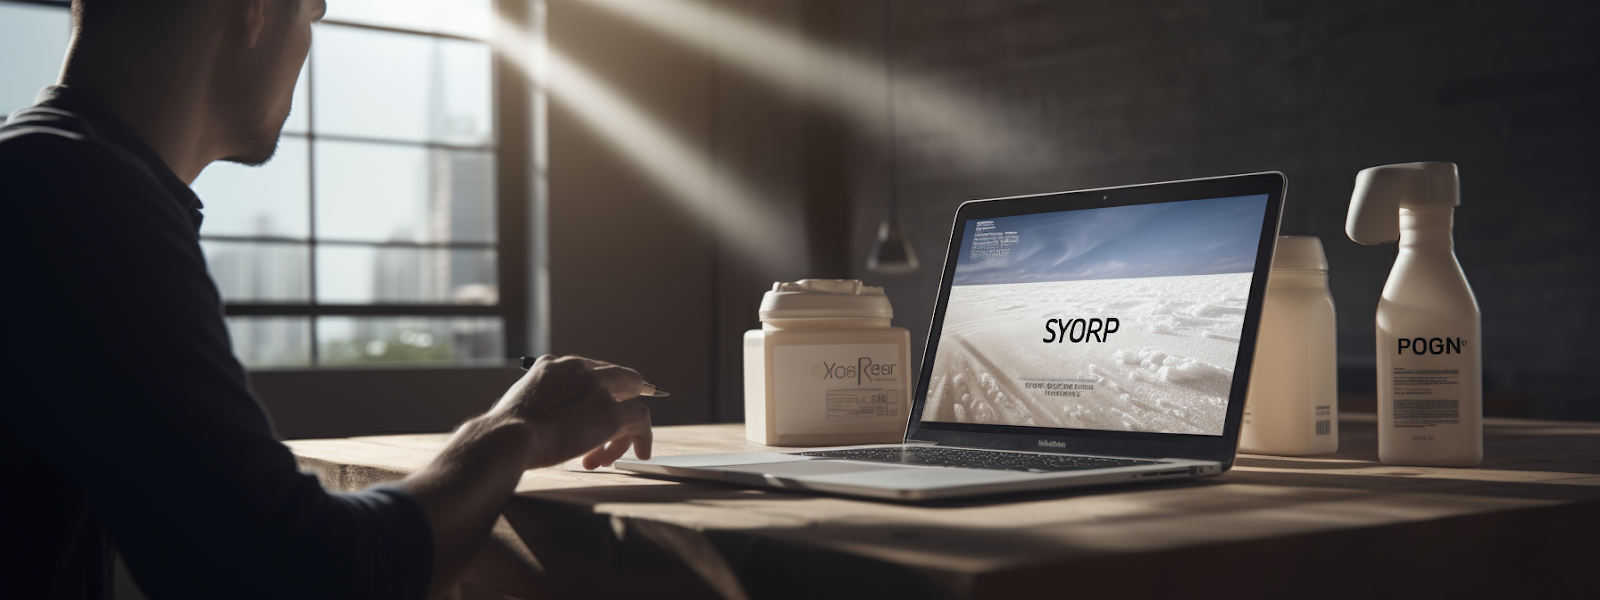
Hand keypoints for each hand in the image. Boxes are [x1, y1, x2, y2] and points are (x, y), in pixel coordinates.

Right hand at [487, 355, 652, 469]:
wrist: (508, 438)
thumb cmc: (506, 431)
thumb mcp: (522, 402)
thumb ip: (544, 401)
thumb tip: (551, 418)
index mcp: (556, 365)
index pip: (589, 371)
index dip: (596, 394)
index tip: (596, 410)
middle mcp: (580, 369)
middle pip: (619, 377)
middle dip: (622, 400)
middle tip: (621, 422)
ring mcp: (598, 389)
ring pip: (630, 401)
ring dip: (621, 432)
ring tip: (605, 458)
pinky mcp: (611, 411)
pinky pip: (640, 418)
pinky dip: (643, 437)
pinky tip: (641, 453)